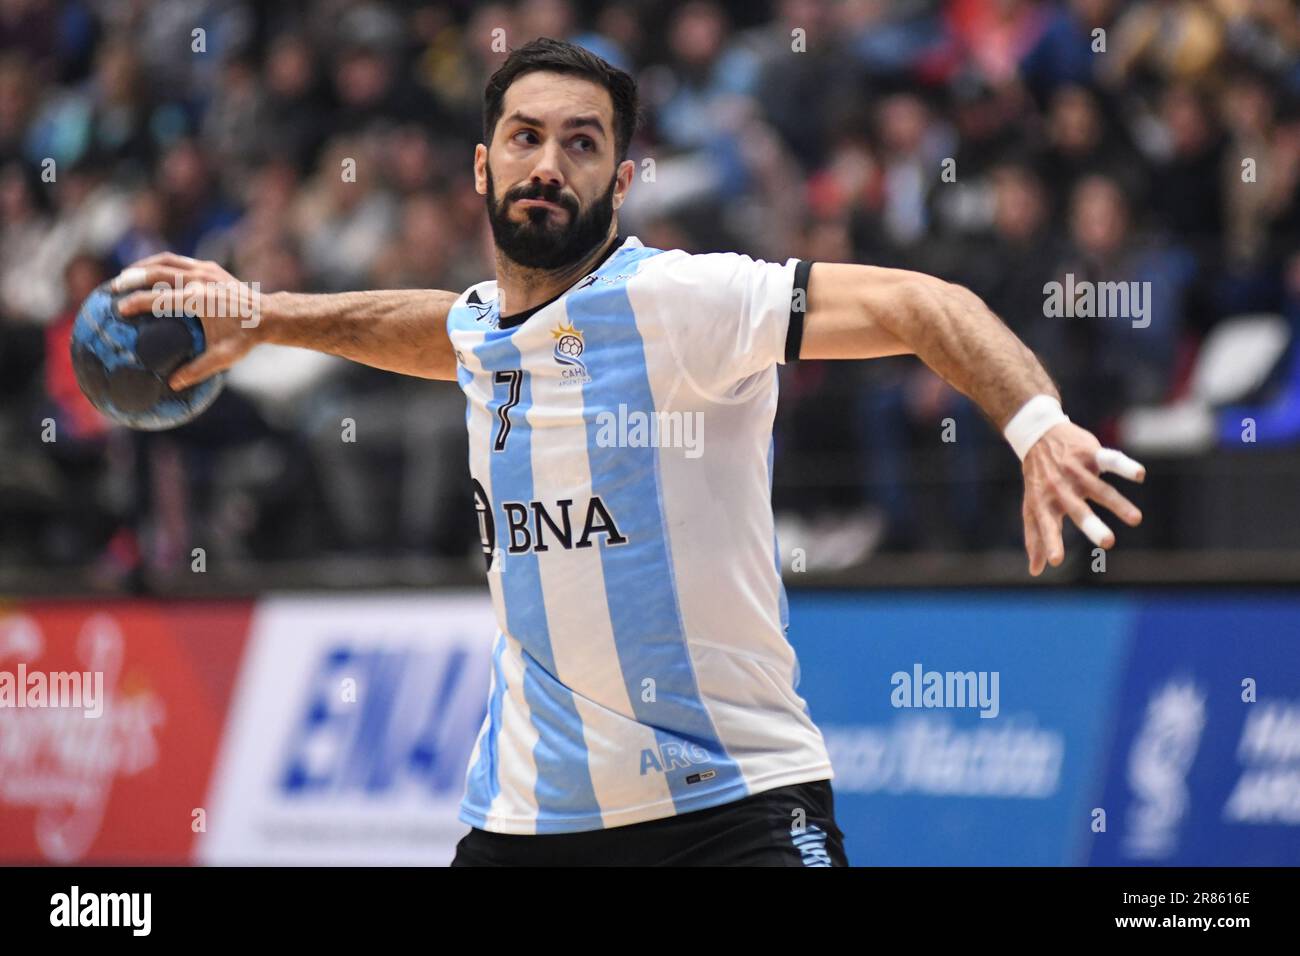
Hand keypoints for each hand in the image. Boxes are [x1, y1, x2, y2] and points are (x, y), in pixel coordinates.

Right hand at [112, 253, 264, 389]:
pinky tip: (150, 274)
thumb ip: (197, 370)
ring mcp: (206, 270)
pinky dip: (161, 264)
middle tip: (112, 289)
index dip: (136, 303)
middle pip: (156, 272)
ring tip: (126, 276)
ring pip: (166, 261)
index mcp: (199, 300)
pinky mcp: (210, 267)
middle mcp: (200, 281)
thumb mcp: (223, 357)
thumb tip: (173, 386)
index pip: (159, 299)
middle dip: (131, 278)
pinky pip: (179, 261)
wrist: (270, 315)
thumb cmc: (246, 338)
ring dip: (143, 266)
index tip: (119, 309)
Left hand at [1021, 421, 1144, 575]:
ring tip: (1136, 519)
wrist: (1037, 435)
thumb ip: (1036, 537)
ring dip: (1117, 503)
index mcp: (1045, 503)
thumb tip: (1036, 570)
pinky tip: (1139, 475)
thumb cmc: (1038, 479)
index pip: (1047, 526)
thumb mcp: (1032, 506)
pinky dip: (1123, 466)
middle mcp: (1060, 488)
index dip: (1050, 542)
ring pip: (1099, 489)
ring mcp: (1075, 471)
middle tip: (1108, 542)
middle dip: (1092, 525)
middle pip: (1078, 510)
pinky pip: (1108, 460)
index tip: (1055, 561)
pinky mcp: (1089, 454)